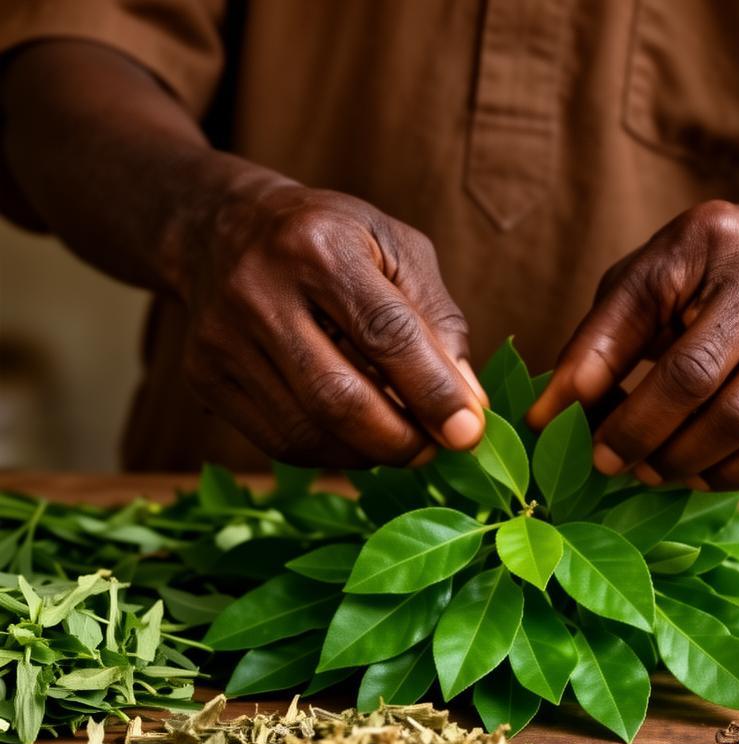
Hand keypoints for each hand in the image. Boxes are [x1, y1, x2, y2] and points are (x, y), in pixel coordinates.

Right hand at [177, 172, 486, 467]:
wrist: (222, 227)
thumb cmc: (331, 239)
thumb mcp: (396, 250)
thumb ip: (439, 322)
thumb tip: (470, 405)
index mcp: (318, 245)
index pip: (387, 335)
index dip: (434, 392)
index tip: (469, 434)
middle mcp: (258, 290)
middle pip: (339, 397)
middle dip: (401, 439)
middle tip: (434, 450)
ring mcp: (221, 337)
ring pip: (307, 430)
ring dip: (368, 454)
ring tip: (400, 443)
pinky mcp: (203, 376)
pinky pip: (279, 441)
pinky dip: (331, 454)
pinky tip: (356, 440)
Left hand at [528, 200, 738, 488]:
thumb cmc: (711, 272)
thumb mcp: (649, 278)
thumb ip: (598, 339)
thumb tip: (546, 416)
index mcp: (713, 239)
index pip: (648, 320)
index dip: (608, 390)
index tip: (569, 433)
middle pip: (702, 383)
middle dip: (644, 436)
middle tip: (610, 464)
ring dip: (685, 462)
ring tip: (649, 472)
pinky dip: (733, 472)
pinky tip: (698, 475)